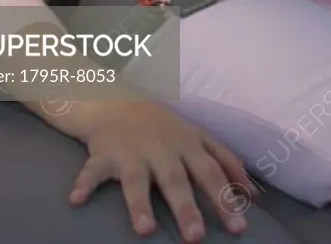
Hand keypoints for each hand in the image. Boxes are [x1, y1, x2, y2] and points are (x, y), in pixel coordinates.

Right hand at [69, 100, 256, 240]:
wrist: (118, 101)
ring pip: (136, 179)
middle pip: (176, 180)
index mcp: (188, 145)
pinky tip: (76, 200)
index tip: (239, 227)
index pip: (211, 172)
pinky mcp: (104, 153)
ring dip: (139, 203)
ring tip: (144, 229)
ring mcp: (132, 152)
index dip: (225, 198)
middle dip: (186, 208)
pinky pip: (92, 170)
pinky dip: (84, 184)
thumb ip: (226, 162)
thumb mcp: (199, 138)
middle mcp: (162, 149)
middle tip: (196, 238)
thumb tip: (254, 195)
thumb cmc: (165, 128)